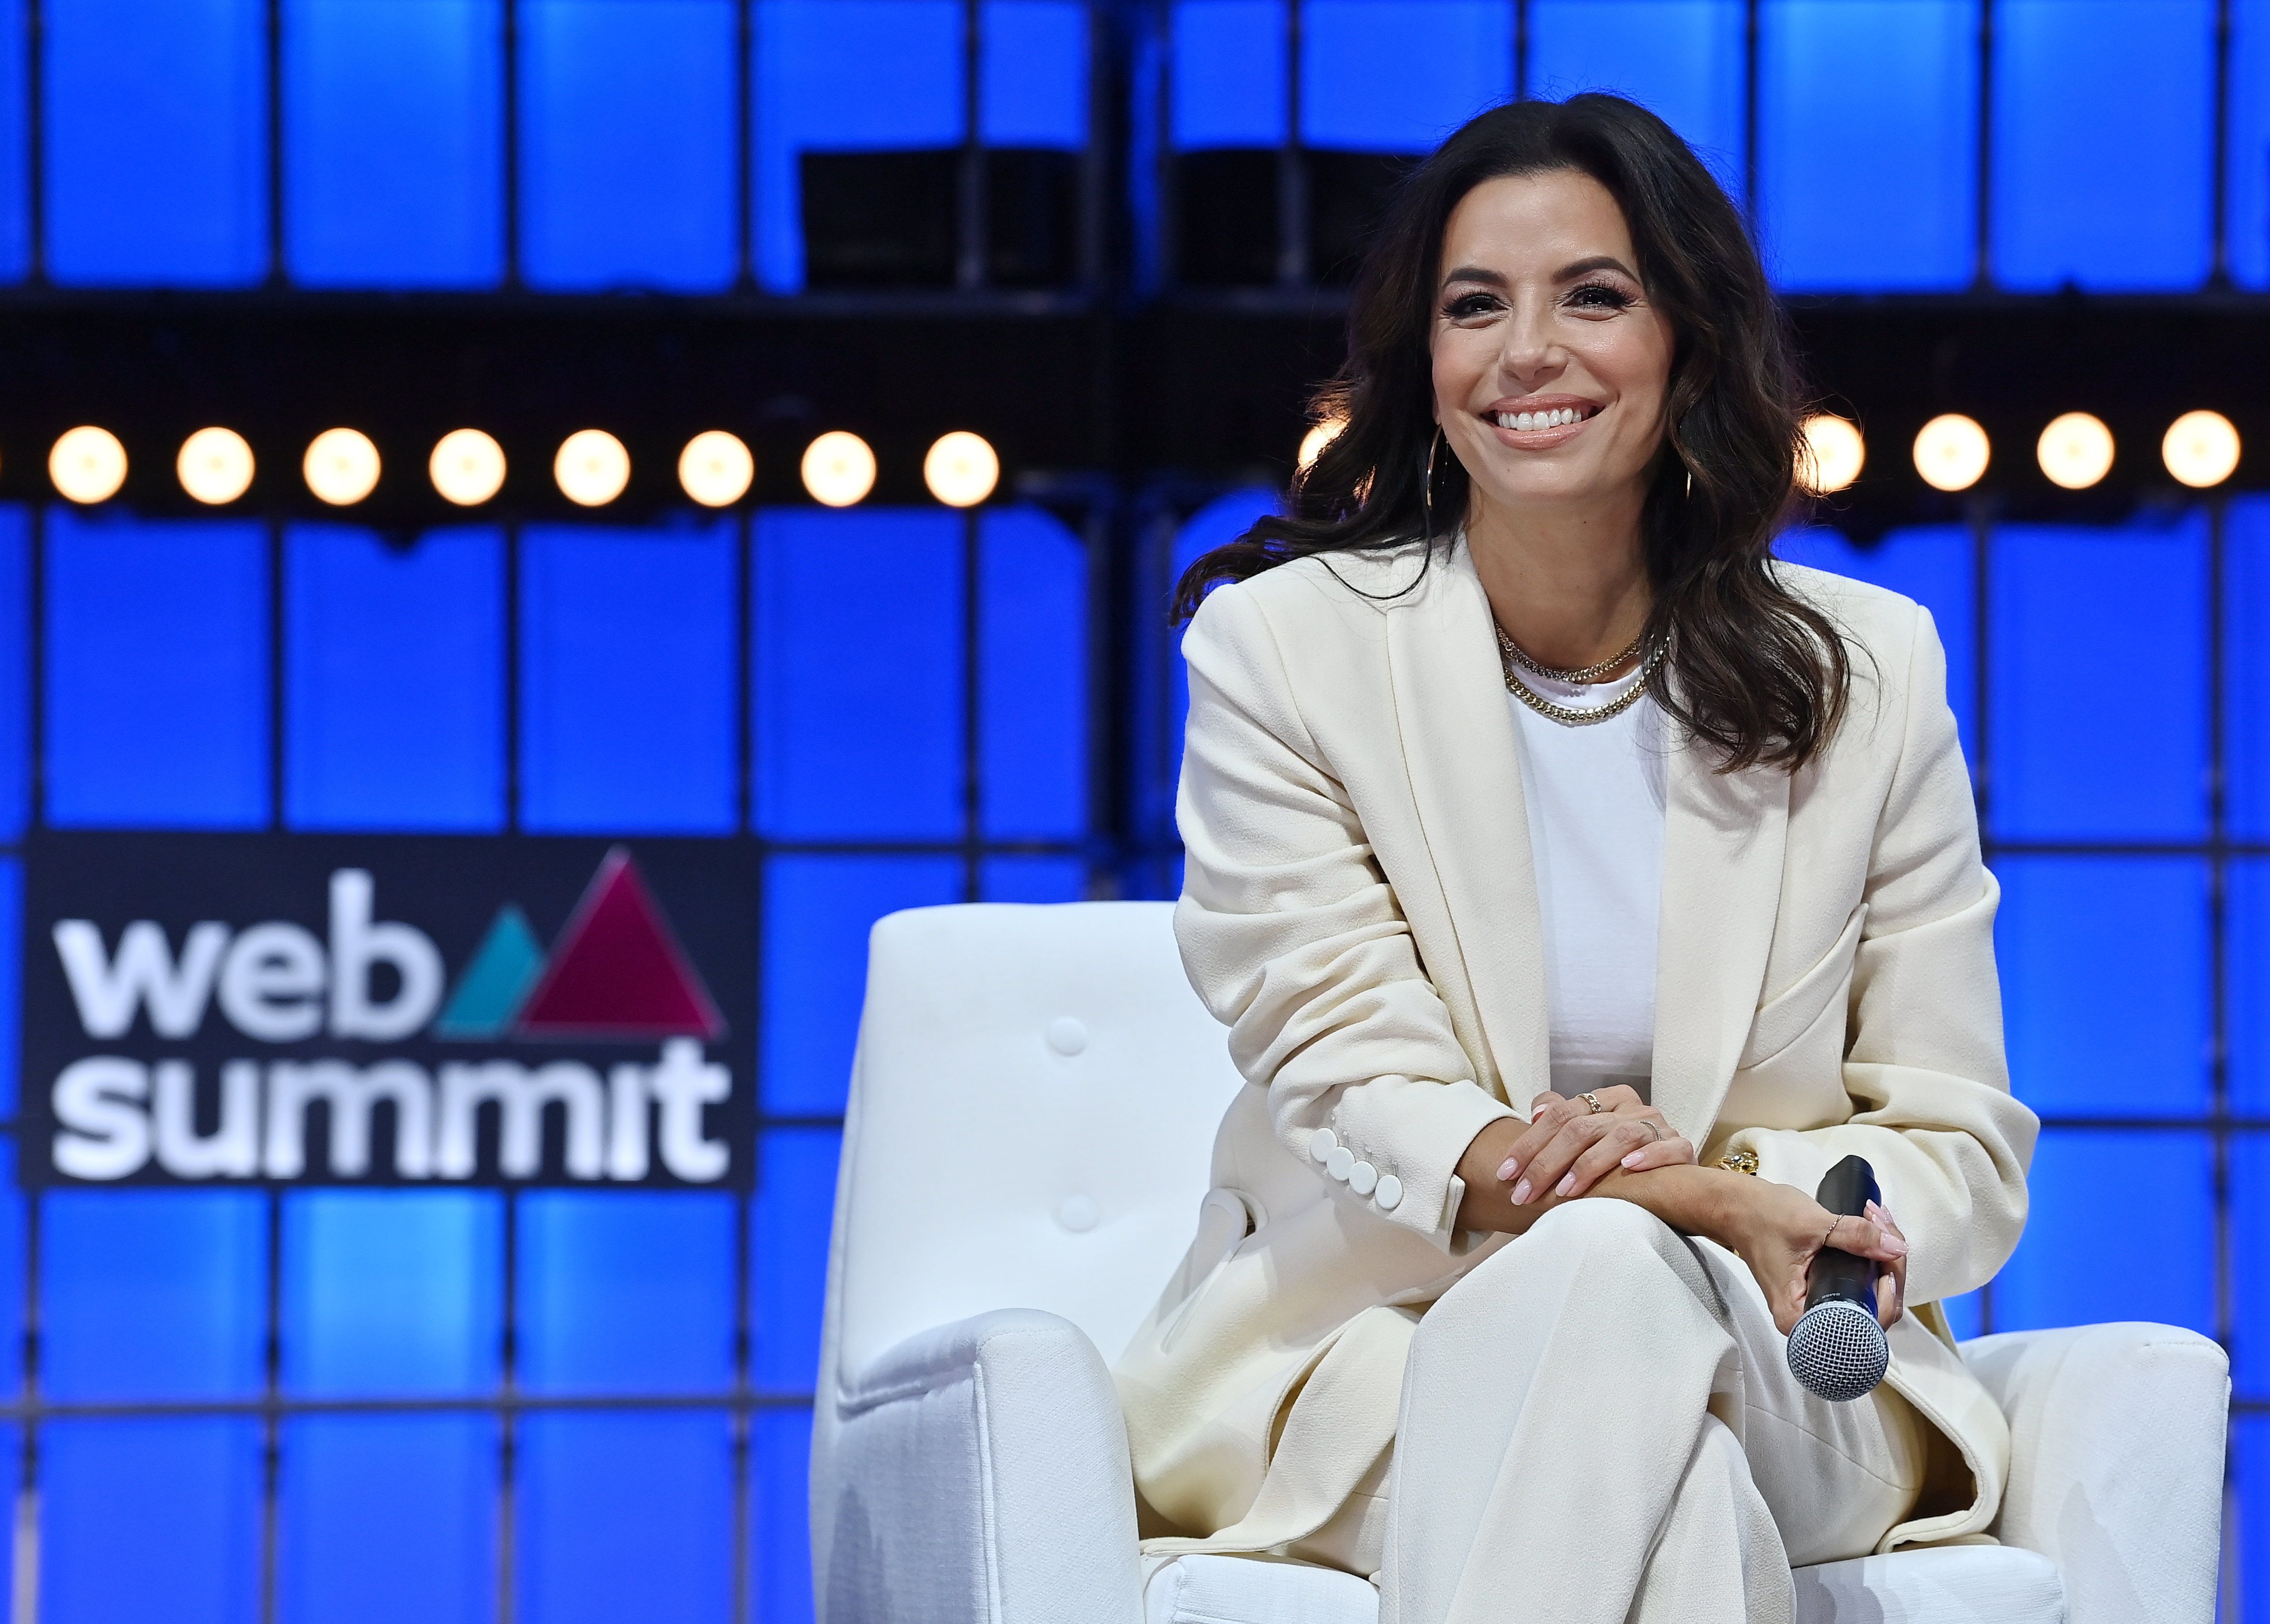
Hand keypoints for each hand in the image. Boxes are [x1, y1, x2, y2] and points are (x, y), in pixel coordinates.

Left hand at [1495, 1085, 1694, 1204]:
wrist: (1681, 1184)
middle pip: (1582, 1128)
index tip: (1506, 1173)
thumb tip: (1537, 1112)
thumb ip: (1565, 1120)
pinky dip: (1648, 1156)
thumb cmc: (1625, 1162)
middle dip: (1547, 1163)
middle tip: (1524, 1193)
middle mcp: (1632, 1108)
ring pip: (1620, 1136)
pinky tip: (1628, 1168)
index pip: (1560, 1115)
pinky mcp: (1683, 1149)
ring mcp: (1658, 1127)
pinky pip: (1669, 1148)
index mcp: (1608, 1100)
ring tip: (1565, 1191)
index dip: (1530, 1144)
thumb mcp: (1592, 1136)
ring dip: (1590, 1164)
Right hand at [1716, 1177, 1908, 1334]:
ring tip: (1878, 1223)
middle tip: (1884, 1227)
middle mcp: (1810, 1320)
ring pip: (1869, 1296)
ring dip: (1882, 1259)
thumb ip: (1855, 1236)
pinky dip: (1871, 1260)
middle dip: (1887, 1267)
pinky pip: (1859, 1286)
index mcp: (1800, 1317)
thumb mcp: (1810, 1224)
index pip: (1863, 1322)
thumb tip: (1895, 1246)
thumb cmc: (1760, 1219)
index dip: (1886, 1291)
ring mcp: (1818, 1306)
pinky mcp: (1823, 1291)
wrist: (1737, 1208)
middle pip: (1873, 1309)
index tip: (1889, 1256)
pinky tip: (1874, 1234)